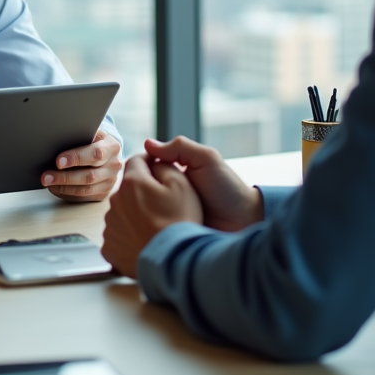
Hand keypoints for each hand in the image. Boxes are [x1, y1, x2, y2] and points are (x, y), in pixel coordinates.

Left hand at [41, 130, 122, 201]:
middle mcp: (114, 166)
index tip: (58, 161)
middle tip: (46, 176)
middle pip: (89, 176)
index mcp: (112, 147)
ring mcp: (110, 181)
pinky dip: (67, 193)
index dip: (76, 158)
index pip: (95, 154)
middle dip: (65, 177)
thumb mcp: (91, 133)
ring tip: (48, 183)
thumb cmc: (93, 140)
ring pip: (86, 189)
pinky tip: (55, 188)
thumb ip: (79, 136)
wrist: (107, 153)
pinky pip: (84, 197)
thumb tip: (55, 139)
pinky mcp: (103, 193)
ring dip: (64, 187)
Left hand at [101, 154, 201, 277]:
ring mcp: (110, 226)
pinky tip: (144, 240)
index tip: (159, 170)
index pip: (136, 160)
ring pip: (122, 212)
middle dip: (142, 192)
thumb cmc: (180, 222)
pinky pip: (118, 235)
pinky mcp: (109, 247)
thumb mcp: (182, 184)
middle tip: (162, 206)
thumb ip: (165, 165)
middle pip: (128, 188)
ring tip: (155, 227)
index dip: (150, 162)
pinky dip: (129, 236)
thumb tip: (154, 160)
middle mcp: (115, 202)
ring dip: (134, 214)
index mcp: (132, 183)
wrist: (175, 262)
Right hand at [143, 137, 262, 231]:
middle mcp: (168, 192)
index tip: (132, 172)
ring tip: (138, 210)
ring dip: (140, 209)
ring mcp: (168, 213)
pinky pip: (153, 226)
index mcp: (174, 173)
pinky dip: (148, 224)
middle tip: (131, 194)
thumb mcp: (206, 159)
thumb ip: (180, 147)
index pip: (147, 168)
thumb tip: (148, 143)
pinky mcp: (170, 231)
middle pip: (143, 188)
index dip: (138, 169)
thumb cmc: (228, 189)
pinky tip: (145, 225)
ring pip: (144, 208)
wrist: (243, 222)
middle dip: (136, 190)